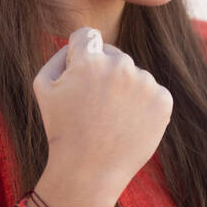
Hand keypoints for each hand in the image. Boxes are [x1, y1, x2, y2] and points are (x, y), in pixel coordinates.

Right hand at [32, 26, 173, 196]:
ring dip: (125, 90)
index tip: (80, 73)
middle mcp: (120, 66)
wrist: (89, 170)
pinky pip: (152, 92)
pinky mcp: (163, 100)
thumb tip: (81, 42)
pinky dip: (143, 105)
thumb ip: (60, 55)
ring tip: (111, 119)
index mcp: (90, 60)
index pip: (88, 36)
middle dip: (103, 73)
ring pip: (134, 75)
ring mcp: (145, 83)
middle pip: (113, 55)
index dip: (81, 53)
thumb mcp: (44, 87)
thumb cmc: (62, 129)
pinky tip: (128, 123)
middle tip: (93, 106)